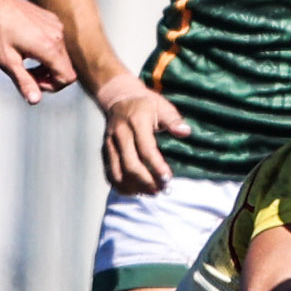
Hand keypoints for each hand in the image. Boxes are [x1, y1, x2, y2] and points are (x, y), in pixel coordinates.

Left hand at [0, 0, 75, 103]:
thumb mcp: (7, 61)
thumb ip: (24, 82)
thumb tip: (36, 101)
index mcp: (49, 49)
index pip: (67, 78)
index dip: (52, 86)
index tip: (33, 82)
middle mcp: (58, 37)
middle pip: (66, 69)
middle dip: (49, 77)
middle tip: (26, 73)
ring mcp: (57, 27)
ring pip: (62, 56)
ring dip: (47, 64)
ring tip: (25, 59)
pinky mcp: (54, 20)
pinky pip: (57, 43)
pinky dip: (47, 50)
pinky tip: (27, 44)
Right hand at [96, 77, 191, 193]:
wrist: (119, 97)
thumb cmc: (146, 104)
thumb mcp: (162, 106)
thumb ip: (173, 120)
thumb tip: (185, 132)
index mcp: (136, 121)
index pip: (146, 149)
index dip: (157, 166)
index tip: (168, 179)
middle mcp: (120, 134)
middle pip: (130, 165)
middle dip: (146, 181)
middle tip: (161, 189)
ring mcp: (109, 144)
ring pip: (117, 173)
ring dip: (134, 187)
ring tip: (151, 192)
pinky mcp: (104, 152)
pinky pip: (109, 174)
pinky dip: (122, 186)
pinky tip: (136, 190)